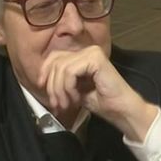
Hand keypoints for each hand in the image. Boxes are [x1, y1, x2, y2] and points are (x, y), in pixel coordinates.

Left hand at [37, 46, 157, 140]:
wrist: (120, 110)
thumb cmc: (101, 102)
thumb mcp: (74, 90)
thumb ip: (61, 81)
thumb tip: (40, 81)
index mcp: (82, 55)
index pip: (54, 57)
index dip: (45, 72)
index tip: (42, 88)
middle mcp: (87, 50)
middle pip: (55, 62)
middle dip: (52, 87)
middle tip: (57, 105)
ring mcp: (92, 52)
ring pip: (61, 68)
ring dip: (60, 90)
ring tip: (67, 104)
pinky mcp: (95, 58)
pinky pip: (70, 71)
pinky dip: (68, 87)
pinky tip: (76, 98)